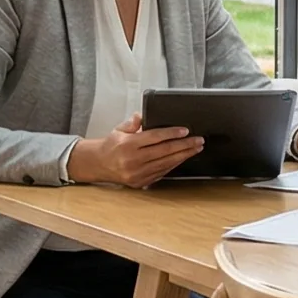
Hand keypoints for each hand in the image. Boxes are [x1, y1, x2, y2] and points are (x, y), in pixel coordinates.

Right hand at [68, 114, 204, 188]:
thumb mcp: (119, 129)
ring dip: (184, 156)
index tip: (185, 131)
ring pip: (166, 164)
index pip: (154, 138)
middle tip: (199, 140)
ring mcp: (137, 173)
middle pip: (165, 152)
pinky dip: (174, 165)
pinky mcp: (141, 182)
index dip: (172, 134)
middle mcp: (133, 161)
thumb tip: (143, 115)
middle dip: (185, 145)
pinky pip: (162, 172)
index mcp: (128, 145)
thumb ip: (133, 122)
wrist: (99, 165)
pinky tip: (183, 158)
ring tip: (196, 149)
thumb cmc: (111, 145)